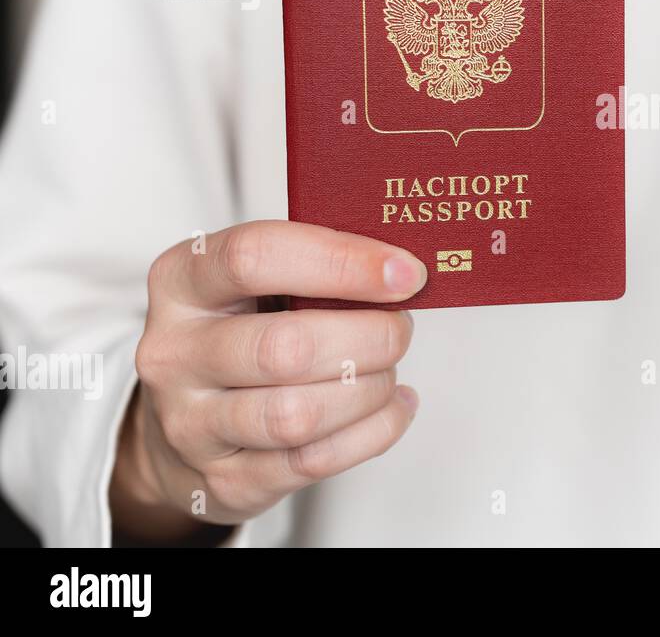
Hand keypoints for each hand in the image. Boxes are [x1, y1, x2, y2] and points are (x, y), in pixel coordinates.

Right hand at [110, 220, 426, 542]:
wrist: (181, 422)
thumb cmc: (240, 333)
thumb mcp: (257, 282)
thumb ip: (317, 265)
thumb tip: (402, 268)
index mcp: (182, 282)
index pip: (255, 258)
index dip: (342, 262)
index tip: (405, 272)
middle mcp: (175, 355)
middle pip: (286, 348)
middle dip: (370, 337)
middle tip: (399, 328)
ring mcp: (192, 425)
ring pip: (299, 415)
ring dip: (369, 390)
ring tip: (386, 370)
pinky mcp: (225, 481)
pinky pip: (315, 461)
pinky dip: (374, 430)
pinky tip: (391, 406)